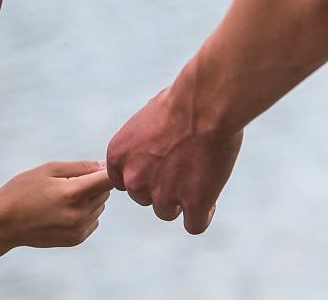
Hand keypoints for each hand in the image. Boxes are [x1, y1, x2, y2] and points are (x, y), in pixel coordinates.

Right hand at [0, 161, 112, 264]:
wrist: (3, 224)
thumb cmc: (22, 191)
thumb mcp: (48, 170)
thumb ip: (80, 167)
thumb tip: (105, 166)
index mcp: (73, 193)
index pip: (108, 180)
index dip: (109, 170)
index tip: (101, 166)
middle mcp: (79, 214)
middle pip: (105, 192)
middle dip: (93, 182)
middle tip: (67, 181)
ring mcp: (79, 229)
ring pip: (100, 205)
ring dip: (89, 198)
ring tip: (62, 196)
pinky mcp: (77, 239)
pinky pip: (93, 219)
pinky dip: (84, 212)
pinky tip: (62, 210)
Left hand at [106, 87, 242, 233]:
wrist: (205, 104)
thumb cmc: (179, 101)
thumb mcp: (144, 121)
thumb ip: (139, 146)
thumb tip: (148, 155)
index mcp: (117, 157)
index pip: (124, 182)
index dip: (145, 175)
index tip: (162, 163)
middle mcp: (134, 179)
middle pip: (144, 198)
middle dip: (161, 187)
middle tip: (185, 166)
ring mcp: (162, 195)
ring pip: (167, 212)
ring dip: (181, 200)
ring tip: (200, 177)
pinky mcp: (193, 204)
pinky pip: (194, 225)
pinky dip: (202, 214)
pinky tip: (210, 200)